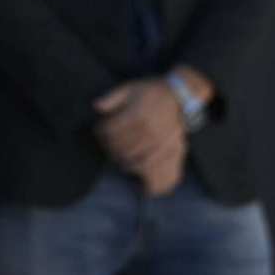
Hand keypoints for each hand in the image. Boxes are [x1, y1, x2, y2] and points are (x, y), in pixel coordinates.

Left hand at [94, 78, 186, 195]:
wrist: (178, 95)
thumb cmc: (150, 92)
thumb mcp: (129, 88)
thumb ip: (111, 97)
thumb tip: (96, 107)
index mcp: (137, 116)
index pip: (111, 132)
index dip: (101, 133)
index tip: (99, 132)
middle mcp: (149, 131)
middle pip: (122, 150)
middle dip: (111, 151)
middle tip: (109, 148)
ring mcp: (162, 143)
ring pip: (138, 164)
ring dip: (126, 165)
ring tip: (122, 161)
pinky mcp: (173, 151)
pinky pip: (163, 173)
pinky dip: (152, 185)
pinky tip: (143, 186)